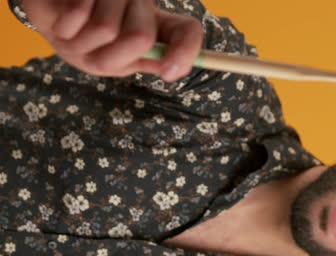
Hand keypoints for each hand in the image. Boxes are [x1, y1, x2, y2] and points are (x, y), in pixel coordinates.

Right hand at [22, 0, 203, 81]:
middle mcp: (141, 2)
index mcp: (157, 25)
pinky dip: (64, 30)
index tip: (169, 72)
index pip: (187, 31)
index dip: (185, 50)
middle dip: (112, 58)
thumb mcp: (120, 61)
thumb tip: (171, 68)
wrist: (51, 19)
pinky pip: (78, 13)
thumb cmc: (91, 45)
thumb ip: (146, 61)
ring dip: (82, 46)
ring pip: (106, 29)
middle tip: (95, 55)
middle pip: (141, 37)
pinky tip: (64, 25)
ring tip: (77, 39)